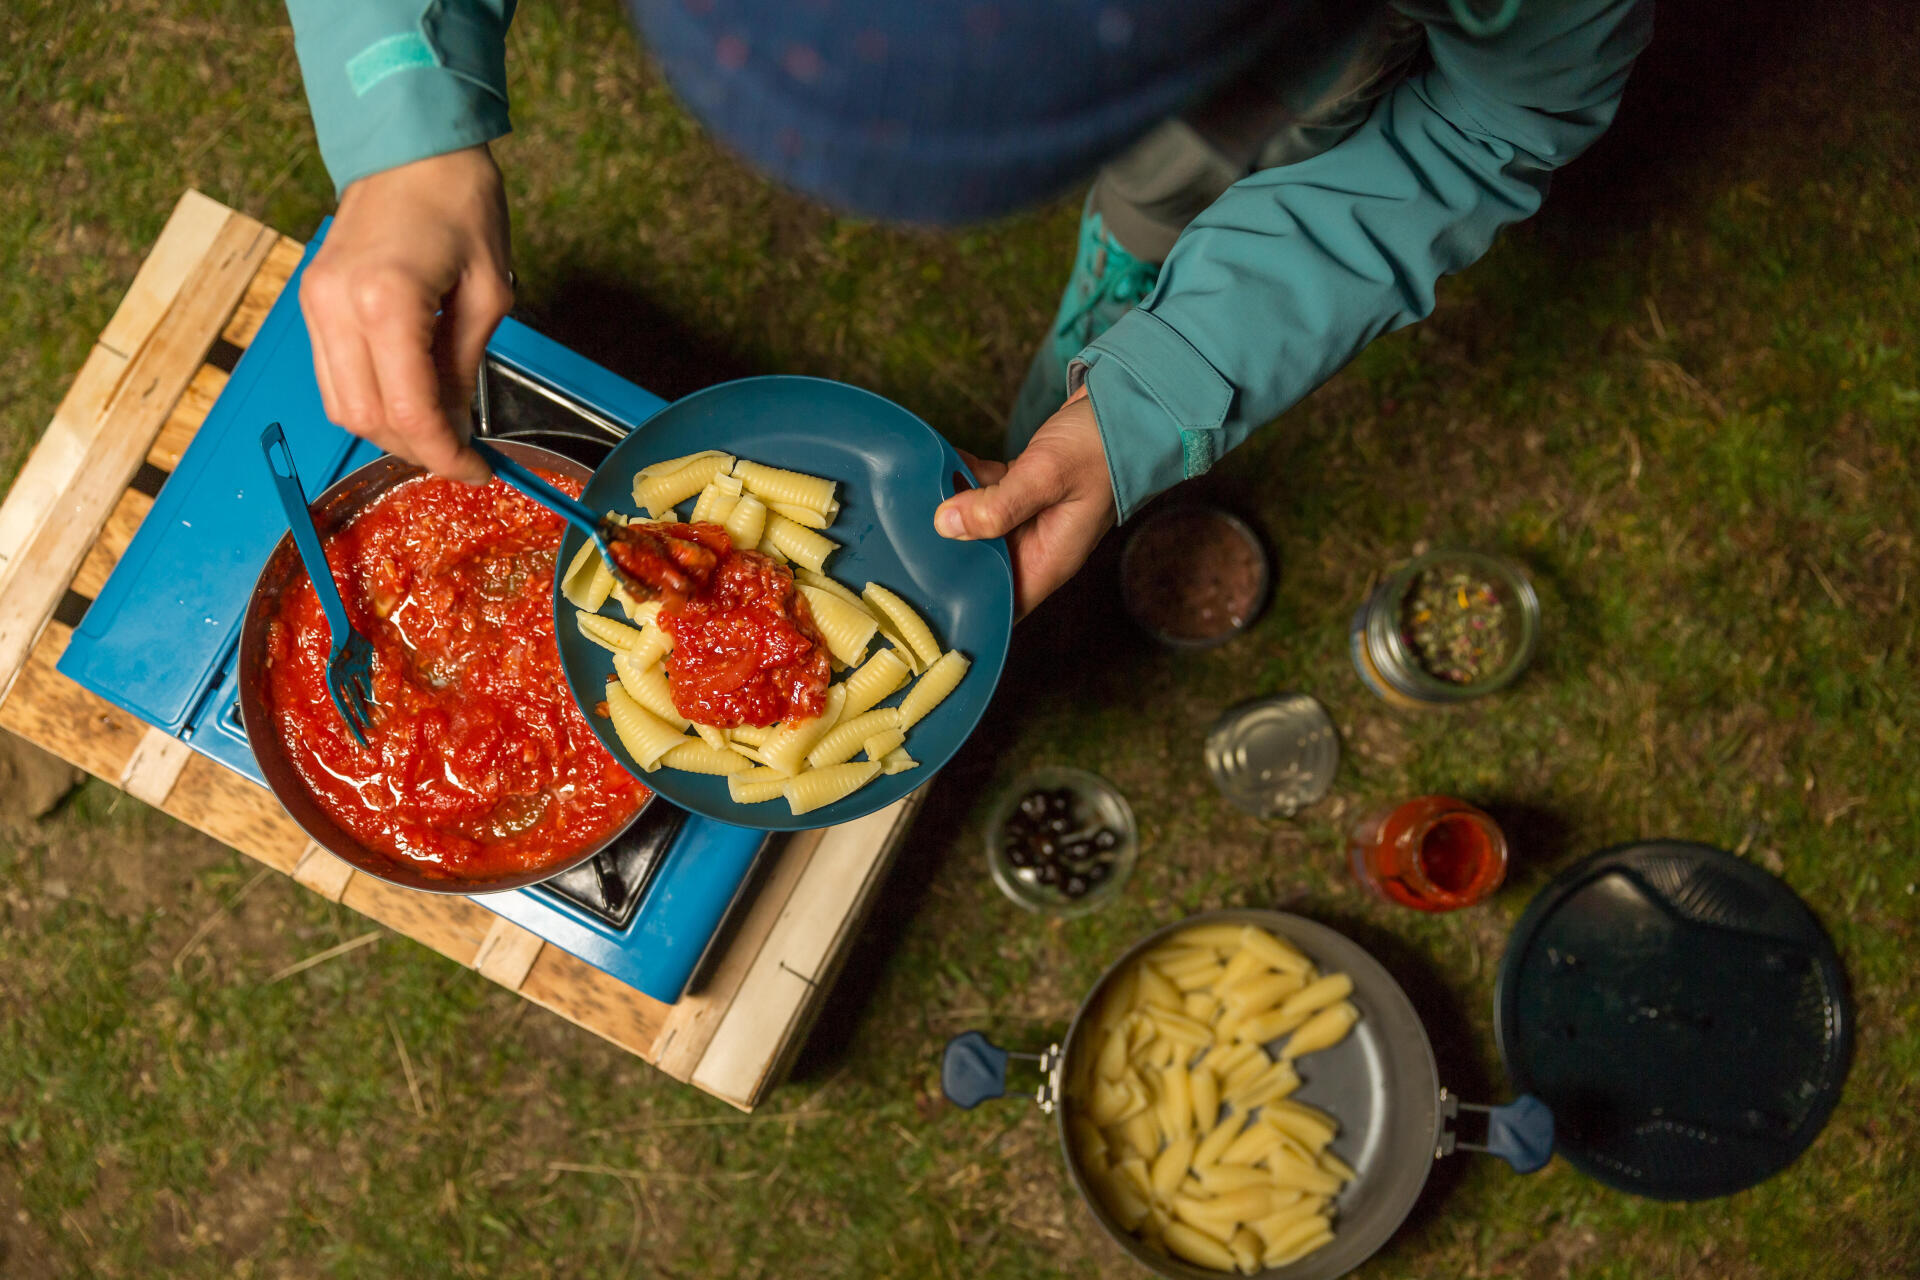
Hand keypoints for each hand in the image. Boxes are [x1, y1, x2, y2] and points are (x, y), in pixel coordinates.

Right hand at [297, 145, 512, 483]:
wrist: (411, 147)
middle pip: (367, 419)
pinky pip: (332, 376)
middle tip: (462, 454)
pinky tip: (408, 399)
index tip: (478, 471)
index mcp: (386, 303)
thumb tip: (456, 426)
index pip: (410, 412)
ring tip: (438, 430)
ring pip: (340, 405)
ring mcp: (315, 305)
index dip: (446, 455)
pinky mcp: (311, 301)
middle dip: (417, 449)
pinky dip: (368, 400)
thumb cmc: (461, 204)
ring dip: (389, 431)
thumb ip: (465, 367)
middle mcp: (337, 308)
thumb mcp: (489, 293)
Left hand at [934, 388, 1116, 617]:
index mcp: (1049, 559)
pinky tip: (945, 463)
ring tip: (919, 495)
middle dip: (947, 553)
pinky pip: (986, 494)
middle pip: (982, 566)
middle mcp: (1039, 545)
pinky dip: (966, 481)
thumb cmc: (1099, 446)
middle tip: (906, 538)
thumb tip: (944, 524)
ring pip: (979, 527)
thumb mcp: (1046, 476)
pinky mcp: (1026, 488)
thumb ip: (997, 505)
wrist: (1128, 403)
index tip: (925, 596)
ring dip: (953, 511)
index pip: (1002, 605)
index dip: (966, 609)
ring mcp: (1032, 517)